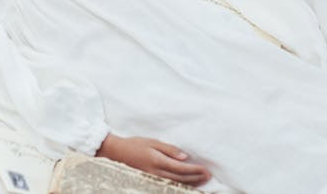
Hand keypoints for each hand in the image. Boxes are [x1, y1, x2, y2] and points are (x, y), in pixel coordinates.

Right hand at [96, 134, 210, 186]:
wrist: (117, 153)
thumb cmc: (135, 144)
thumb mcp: (152, 142)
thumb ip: (169, 149)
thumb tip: (185, 157)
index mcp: (157, 161)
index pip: (181, 169)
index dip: (195, 170)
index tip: (206, 170)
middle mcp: (156, 173)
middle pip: (181, 179)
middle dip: (196, 178)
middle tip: (209, 176)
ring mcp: (153, 179)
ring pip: (176, 184)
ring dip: (190, 183)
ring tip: (202, 181)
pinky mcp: (150, 181)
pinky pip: (169, 185)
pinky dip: (180, 185)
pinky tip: (187, 184)